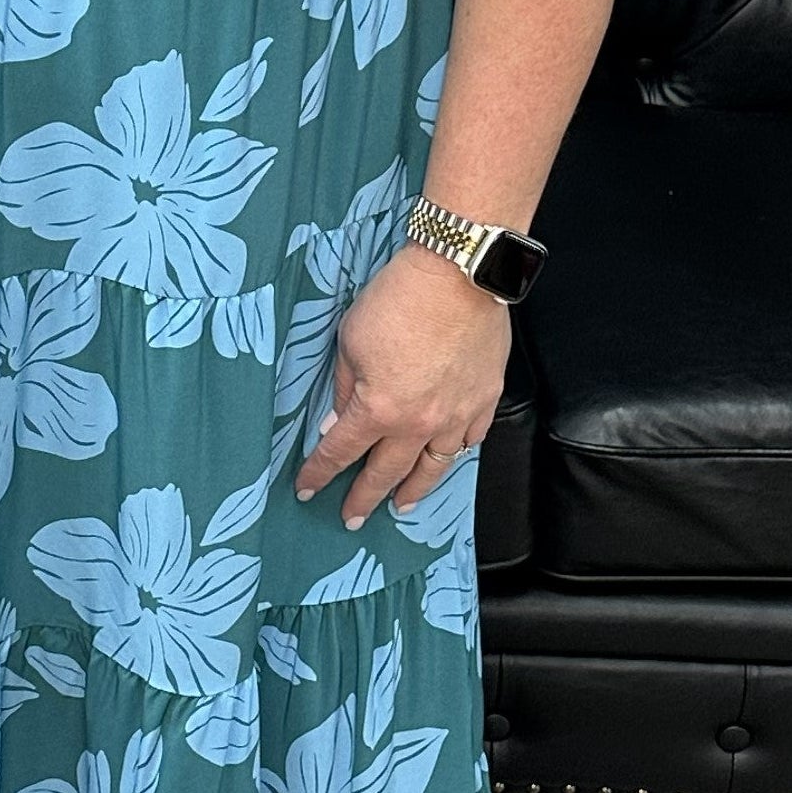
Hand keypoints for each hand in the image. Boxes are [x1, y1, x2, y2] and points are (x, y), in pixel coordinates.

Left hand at [292, 242, 508, 531]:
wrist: (458, 274)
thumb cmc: (398, 299)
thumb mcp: (350, 340)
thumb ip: (345, 386)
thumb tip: (340, 419)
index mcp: (379, 409)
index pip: (341, 452)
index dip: (320, 473)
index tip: (306, 490)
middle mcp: (419, 423)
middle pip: (387, 472)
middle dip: (364, 498)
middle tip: (351, 518)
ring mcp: (456, 414)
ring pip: (434, 467)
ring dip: (414, 490)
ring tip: (401, 505)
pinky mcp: (485, 398)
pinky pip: (470, 439)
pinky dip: (456, 453)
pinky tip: (448, 458)